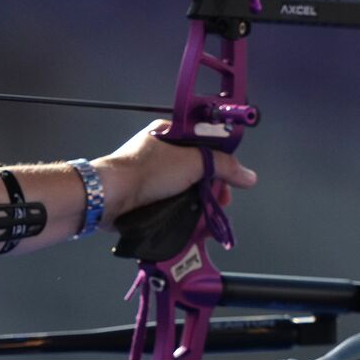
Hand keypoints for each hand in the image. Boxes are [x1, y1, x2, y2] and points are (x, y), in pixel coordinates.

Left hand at [92, 120, 257, 226]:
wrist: (111, 196)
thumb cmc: (147, 171)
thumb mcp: (193, 161)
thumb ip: (224, 166)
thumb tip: (249, 176)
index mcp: (168, 133)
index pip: (205, 143)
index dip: (221, 161)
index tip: (232, 178)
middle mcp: (160, 153)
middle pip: (198, 171)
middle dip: (214, 188)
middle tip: (222, 202)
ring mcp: (152, 177)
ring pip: (187, 191)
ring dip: (202, 205)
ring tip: (209, 219)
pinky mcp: (147, 198)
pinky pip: (174, 205)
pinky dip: (187, 215)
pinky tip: (196, 225)